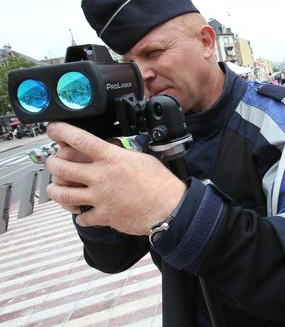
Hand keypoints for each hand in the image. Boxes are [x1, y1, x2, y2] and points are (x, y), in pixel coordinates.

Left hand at [45, 122, 185, 235]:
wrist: (169, 209)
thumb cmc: (160, 183)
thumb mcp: (141, 158)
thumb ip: (120, 154)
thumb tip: (110, 151)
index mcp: (112, 158)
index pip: (80, 139)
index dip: (62, 131)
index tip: (54, 129)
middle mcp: (101, 176)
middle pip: (62, 166)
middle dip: (52, 163)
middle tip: (53, 162)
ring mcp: (99, 197)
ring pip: (62, 193)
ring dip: (54, 190)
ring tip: (55, 188)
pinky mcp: (103, 216)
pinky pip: (81, 217)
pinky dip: (79, 215)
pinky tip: (82, 212)